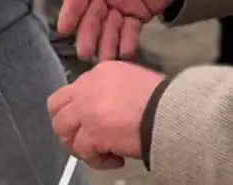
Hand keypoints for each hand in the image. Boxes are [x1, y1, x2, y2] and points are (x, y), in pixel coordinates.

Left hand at [48, 61, 165, 169]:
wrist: (175, 112)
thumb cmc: (166, 101)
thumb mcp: (136, 82)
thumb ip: (115, 91)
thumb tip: (108, 111)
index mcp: (101, 71)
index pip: (75, 89)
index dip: (81, 109)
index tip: (93, 123)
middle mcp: (88, 86)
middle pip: (57, 107)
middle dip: (67, 126)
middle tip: (83, 139)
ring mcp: (86, 108)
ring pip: (62, 129)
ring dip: (77, 144)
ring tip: (97, 153)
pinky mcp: (91, 131)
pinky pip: (81, 150)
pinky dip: (95, 160)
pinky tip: (114, 160)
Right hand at [58, 0, 189, 60]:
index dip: (71, 10)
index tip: (63, 29)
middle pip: (92, 14)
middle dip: (88, 33)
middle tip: (84, 53)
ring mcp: (120, 2)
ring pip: (109, 25)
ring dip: (105, 42)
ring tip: (104, 59)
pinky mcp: (138, 13)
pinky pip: (130, 30)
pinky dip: (127, 41)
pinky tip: (125, 53)